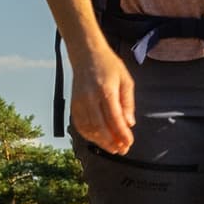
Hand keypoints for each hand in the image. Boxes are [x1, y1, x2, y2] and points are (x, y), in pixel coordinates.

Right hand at [73, 42, 139, 156]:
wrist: (86, 54)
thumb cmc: (109, 66)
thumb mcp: (125, 80)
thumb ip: (128, 103)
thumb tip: (129, 124)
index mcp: (105, 90)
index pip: (114, 119)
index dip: (122, 134)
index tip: (129, 143)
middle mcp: (90, 98)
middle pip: (100, 127)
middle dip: (112, 142)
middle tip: (122, 150)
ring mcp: (79, 102)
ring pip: (89, 129)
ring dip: (101, 142)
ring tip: (113, 148)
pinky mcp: (73, 104)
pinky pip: (80, 125)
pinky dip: (89, 135)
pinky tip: (99, 139)